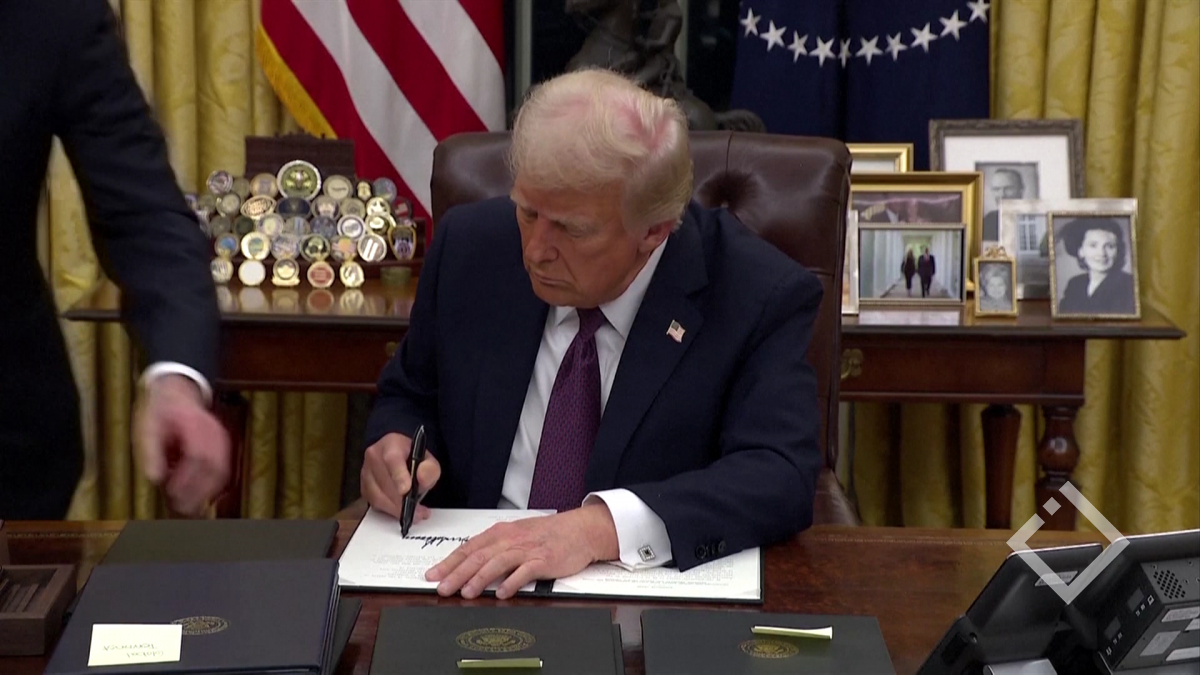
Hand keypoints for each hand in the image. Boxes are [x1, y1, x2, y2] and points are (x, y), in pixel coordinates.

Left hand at [134, 374, 229, 514]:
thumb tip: (155, 477)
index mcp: (195, 426)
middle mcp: (214, 433)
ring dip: (208, 492)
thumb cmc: (162, 409)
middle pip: (216, 468)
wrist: (178, 390)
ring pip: (223, 471)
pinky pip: (224, 469)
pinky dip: (214, 485)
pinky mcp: (222, 446)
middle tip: (183, 509)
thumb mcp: (148, 426)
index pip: (198, 457)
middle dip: (200, 492)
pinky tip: (202, 495)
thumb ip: (151, 452)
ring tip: (192, 507)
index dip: (187, 480)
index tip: (172, 495)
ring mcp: (221, 439)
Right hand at [360, 432, 440, 520]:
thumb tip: (422, 477)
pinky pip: (375, 504)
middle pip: (385, 482)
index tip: (407, 490)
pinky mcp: (364, 488)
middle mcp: (374, 456)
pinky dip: (390, 510)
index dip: (398, 475)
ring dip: (397, 508)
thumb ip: (429, 468)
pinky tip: (402, 512)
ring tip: (414, 513)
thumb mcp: (428, 460)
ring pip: (378, 496)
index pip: (392, 459)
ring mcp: (366, 473)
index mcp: (391, 444)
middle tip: (419, 510)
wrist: (399, 456)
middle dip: (402, 500)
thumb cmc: (412, 458)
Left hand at [426, 503, 619, 599]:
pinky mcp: (543, 560)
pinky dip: (512, 582)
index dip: (449, 562)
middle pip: (478, 556)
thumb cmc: (547, 534)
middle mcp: (510, 539)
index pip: (469, 548)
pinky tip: (502, 593)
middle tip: (442, 588)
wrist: (578, 530)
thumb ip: (495, 549)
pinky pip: (524, 572)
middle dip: (457, 573)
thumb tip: (470, 566)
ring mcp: (527, 549)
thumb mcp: (516, 535)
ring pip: (497, 563)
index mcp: (501, 533)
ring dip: (480, 578)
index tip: (433, 575)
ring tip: (466, 593)